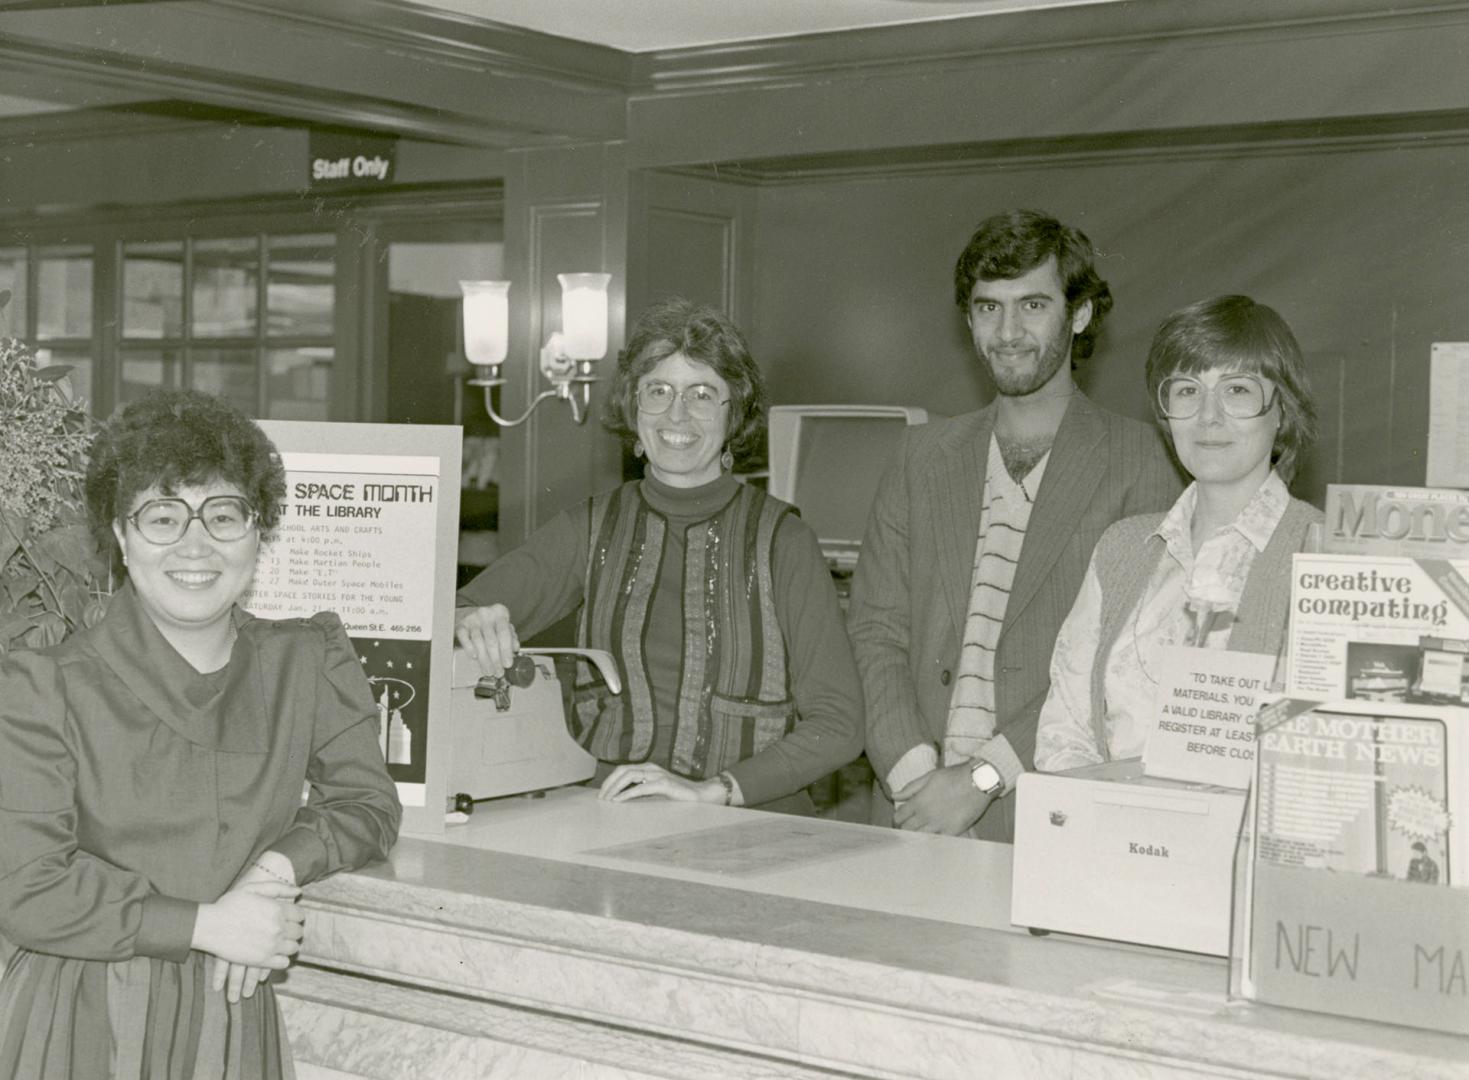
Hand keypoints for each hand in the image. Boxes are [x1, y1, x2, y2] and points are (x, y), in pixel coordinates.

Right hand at [192, 882, 303, 1000]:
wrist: (210, 926)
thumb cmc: (229, 905)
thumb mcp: (253, 888)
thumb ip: (278, 888)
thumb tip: (298, 891)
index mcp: (278, 909)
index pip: (300, 915)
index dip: (295, 916)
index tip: (289, 918)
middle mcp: (278, 928)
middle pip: (298, 932)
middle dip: (293, 931)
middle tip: (284, 930)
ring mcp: (271, 945)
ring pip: (293, 948)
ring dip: (289, 945)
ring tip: (280, 942)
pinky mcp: (262, 960)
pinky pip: (283, 963)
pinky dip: (282, 959)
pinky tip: (274, 955)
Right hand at [454, 604, 519, 677]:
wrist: (469, 614)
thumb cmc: (490, 623)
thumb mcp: (503, 626)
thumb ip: (510, 637)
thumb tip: (515, 649)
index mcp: (500, 613)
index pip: (505, 634)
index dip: (506, 651)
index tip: (507, 664)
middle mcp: (486, 614)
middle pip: (492, 640)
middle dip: (495, 660)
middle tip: (498, 672)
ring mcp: (472, 619)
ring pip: (478, 642)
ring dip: (484, 660)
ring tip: (488, 670)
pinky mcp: (461, 624)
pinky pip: (464, 637)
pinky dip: (469, 648)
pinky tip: (474, 657)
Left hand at [599, 763, 722, 803]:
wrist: (701, 795)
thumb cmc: (678, 796)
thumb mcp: (657, 792)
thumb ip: (643, 791)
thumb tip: (623, 799)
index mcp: (648, 769)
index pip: (623, 770)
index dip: (610, 781)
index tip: (602, 794)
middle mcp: (651, 768)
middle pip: (622, 771)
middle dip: (609, 784)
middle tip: (600, 798)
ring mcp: (658, 774)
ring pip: (629, 776)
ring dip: (615, 788)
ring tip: (607, 800)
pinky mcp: (664, 784)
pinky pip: (641, 787)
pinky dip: (627, 794)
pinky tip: (619, 801)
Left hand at [892, 763, 991, 834]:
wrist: (979, 781)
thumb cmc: (955, 776)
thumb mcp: (930, 776)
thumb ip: (910, 788)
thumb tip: (894, 796)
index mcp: (919, 801)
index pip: (899, 817)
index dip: (897, 819)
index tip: (900, 819)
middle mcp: (927, 815)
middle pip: (906, 830)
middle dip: (903, 829)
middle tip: (906, 828)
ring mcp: (940, 825)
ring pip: (919, 838)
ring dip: (916, 836)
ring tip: (917, 834)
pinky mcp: (953, 831)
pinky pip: (937, 841)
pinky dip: (932, 840)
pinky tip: (931, 838)